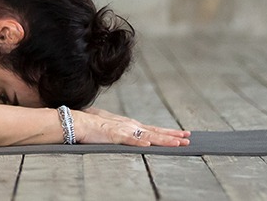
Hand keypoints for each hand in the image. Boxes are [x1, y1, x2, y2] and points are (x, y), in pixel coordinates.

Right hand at [73, 107, 190, 146]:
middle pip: (156, 132)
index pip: (153, 129)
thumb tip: (128, 135)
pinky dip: (140, 143)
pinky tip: (149, 146)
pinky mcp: (115, 136)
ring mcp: (124, 130)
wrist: (79, 121)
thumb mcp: (112, 127)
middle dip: (172, 136)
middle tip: (188, 138)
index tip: (181, 134)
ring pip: (148, 136)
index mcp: (130, 125)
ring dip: (163, 140)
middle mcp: (130, 126)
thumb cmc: (92, 124)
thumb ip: (122, 131)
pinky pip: (129, 140)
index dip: (168, 132)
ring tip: (177, 143)